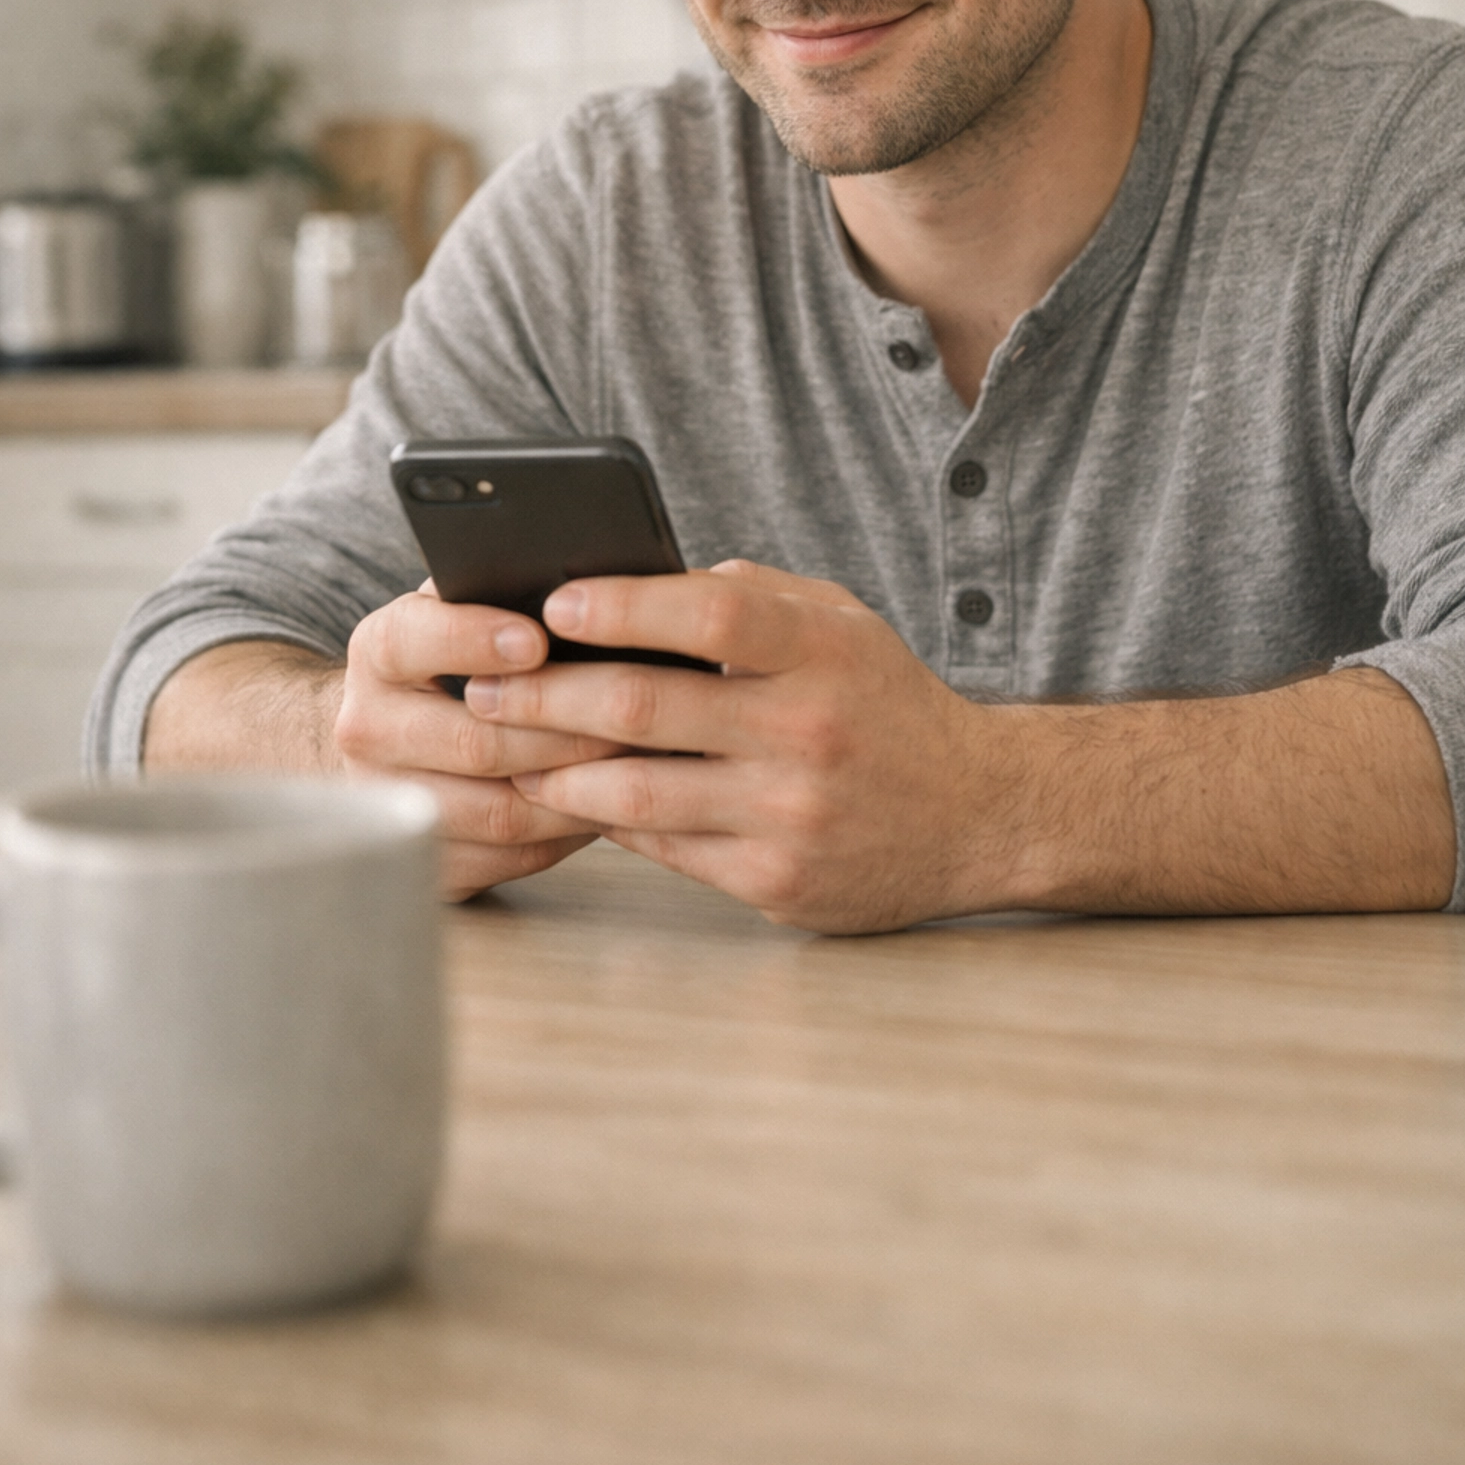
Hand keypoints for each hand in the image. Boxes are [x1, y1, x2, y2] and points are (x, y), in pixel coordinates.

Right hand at [335, 583, 625, 901]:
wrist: (392, 736)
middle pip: (475, 742)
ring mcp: (392, 803)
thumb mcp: (464, 609)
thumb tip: (594, 591)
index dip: (475, 639)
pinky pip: (510, 858)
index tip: (536, 640)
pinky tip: (612, 803)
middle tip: (634, 714)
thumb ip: (507, 596)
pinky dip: (569, 831)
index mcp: (380, 650)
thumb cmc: (456, 659)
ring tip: (639, 763)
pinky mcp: (426, 860)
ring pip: (499, 812)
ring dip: (578, 790)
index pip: (416, 639)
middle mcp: (370, 728)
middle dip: (565, 731)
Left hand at [486, 562, 1010, 932]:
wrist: (981, 815)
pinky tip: (567, 796)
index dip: (619, 604)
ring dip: (552, 769)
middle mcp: (807, 732)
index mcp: (822, 652)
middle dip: (544, 693)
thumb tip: (634, 581)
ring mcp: (790, 814)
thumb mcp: (842, 624)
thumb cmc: (886, 704)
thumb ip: (750, 597)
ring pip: (634, 791)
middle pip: (644, 705)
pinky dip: (604, 818)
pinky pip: (662, 846)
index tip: (551, 601)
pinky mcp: (775, 883)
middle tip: (484, 684)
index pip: (707, 613)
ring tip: (502, 747)